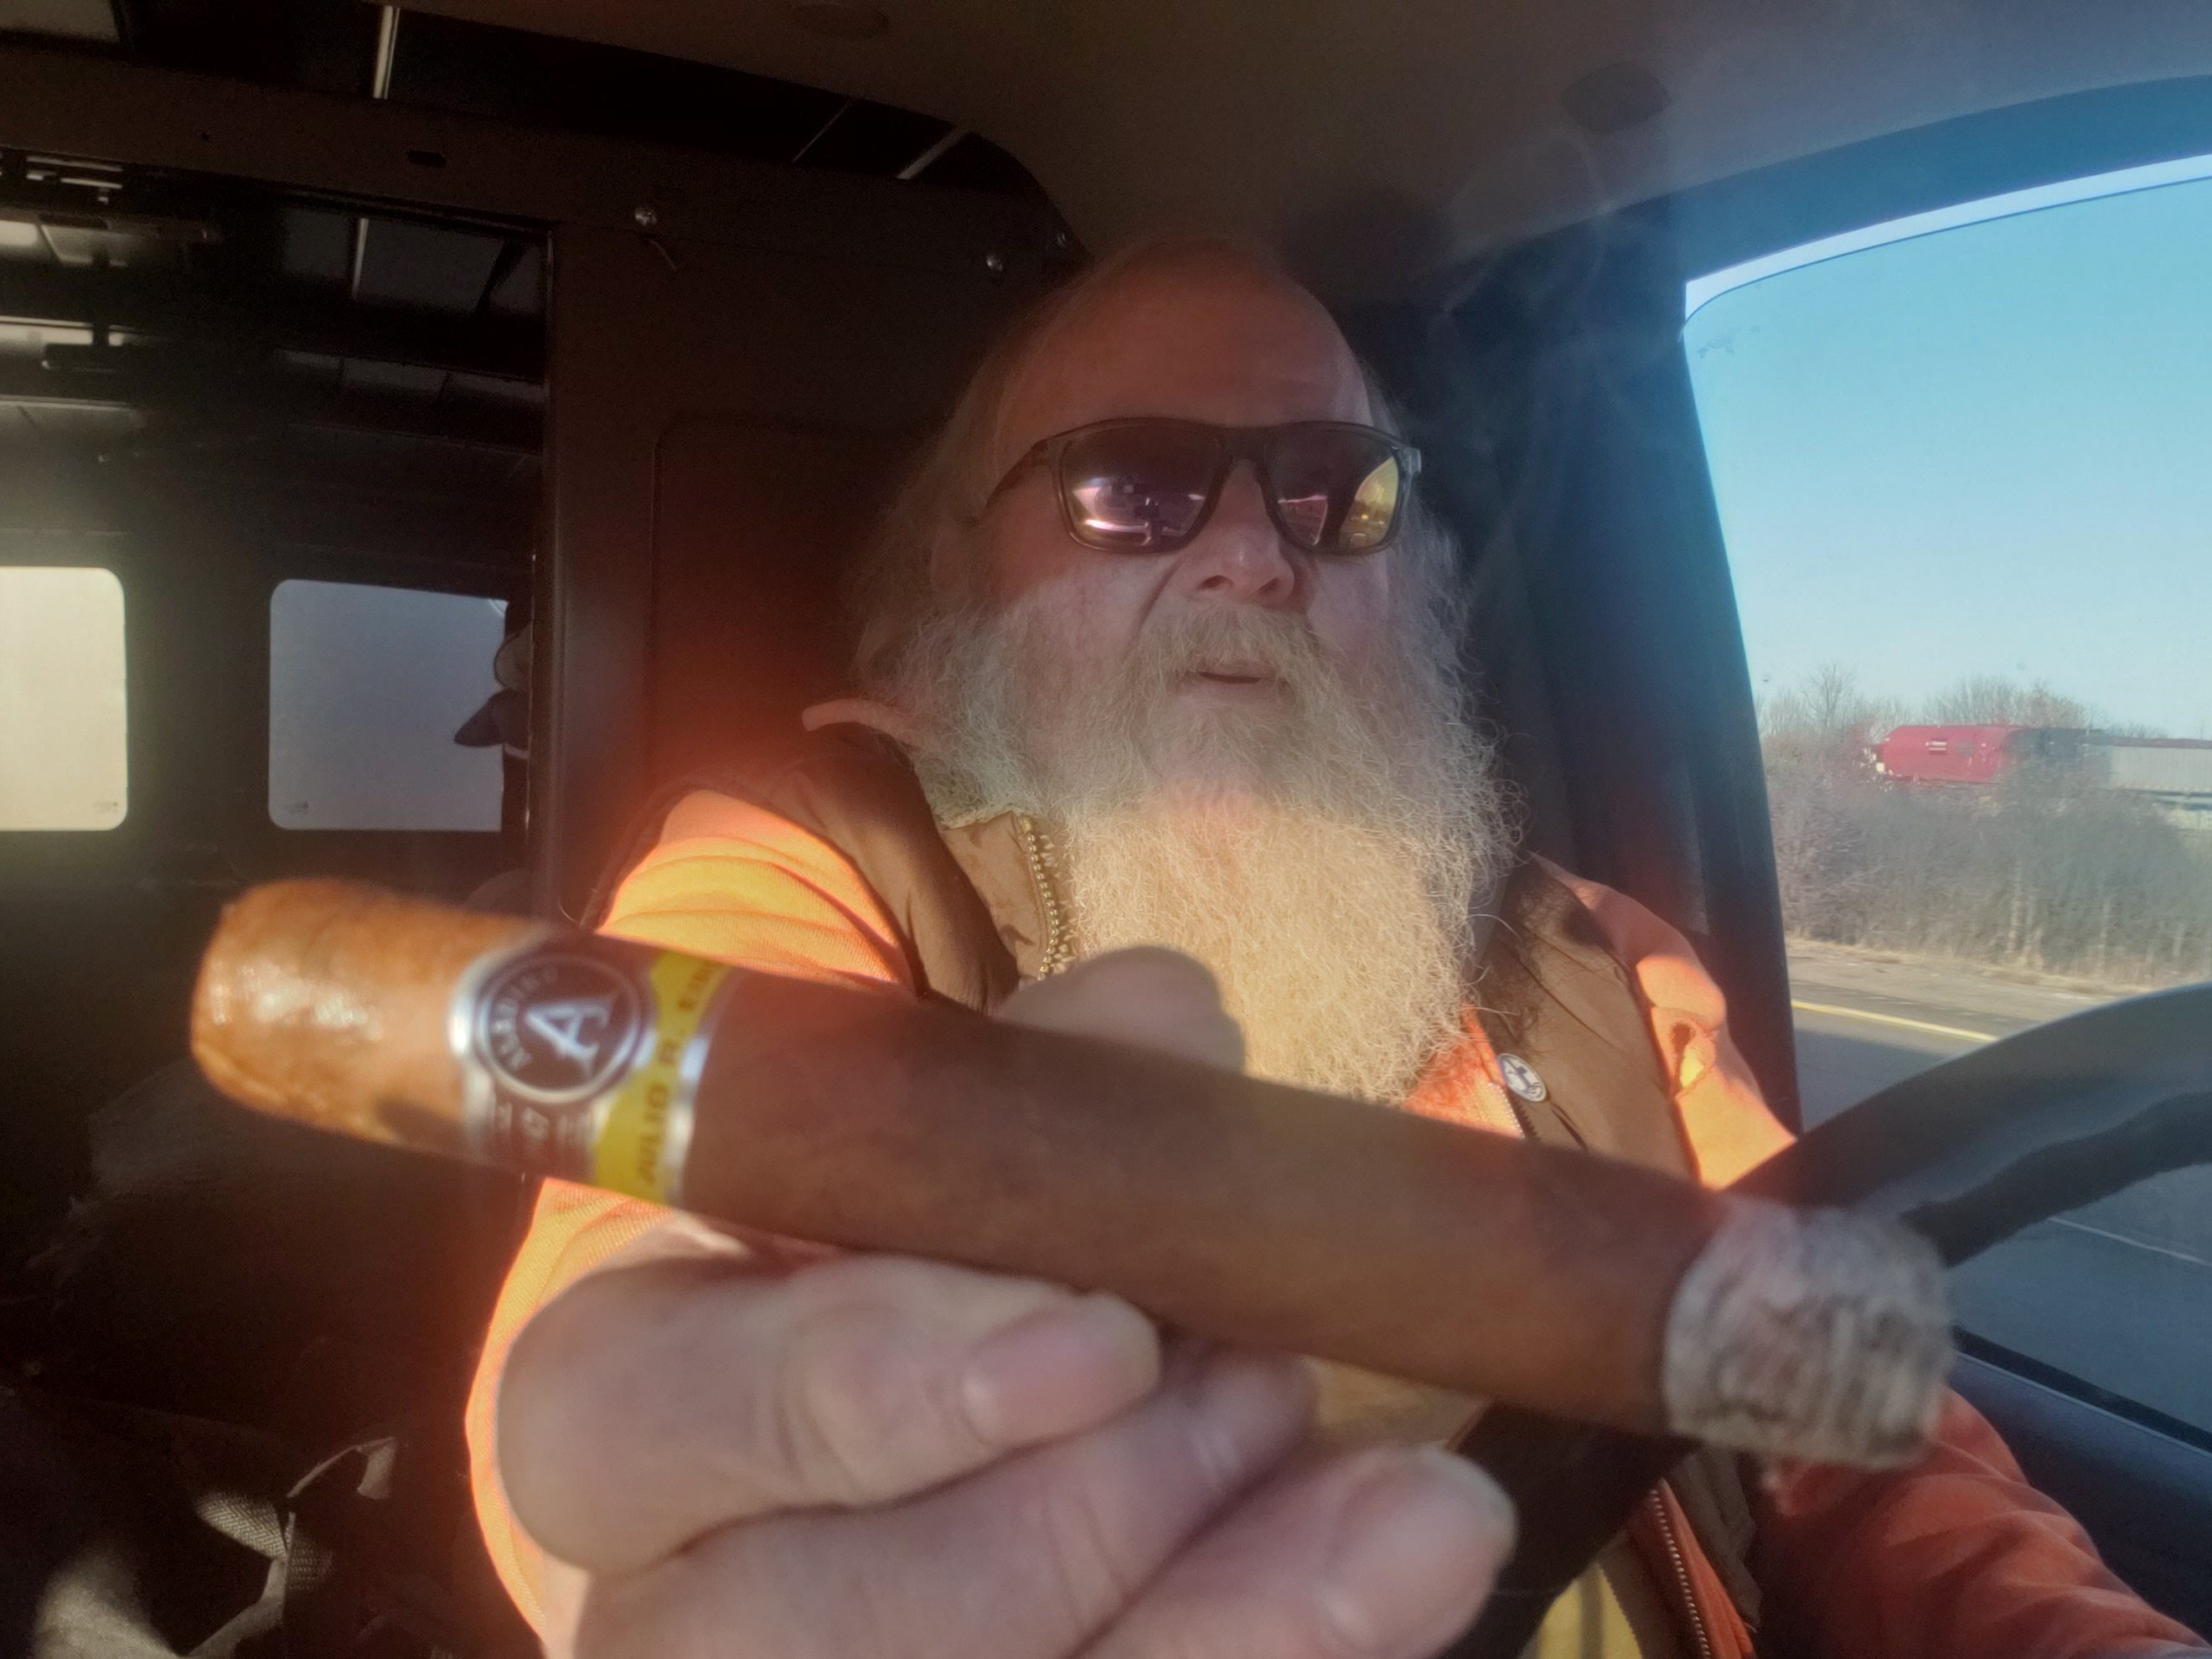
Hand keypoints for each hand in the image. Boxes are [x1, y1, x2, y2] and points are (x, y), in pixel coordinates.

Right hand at [496, 948, 1513, 1657]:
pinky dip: (1288, 1648)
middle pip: (813, 1625)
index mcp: (617, 1407)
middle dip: (1082, 1509)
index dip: (864, 1389)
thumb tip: (1172, 1028)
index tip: (1101, 1339)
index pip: (643, 1420)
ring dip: (1218, 1610)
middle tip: (1259, 1383)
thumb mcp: (944, 1151)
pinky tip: (1411, 1567)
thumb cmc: (914, 1267)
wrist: (942, 1453)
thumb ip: (1040, 1075)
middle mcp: (669, 1600)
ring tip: (1394, 1499)